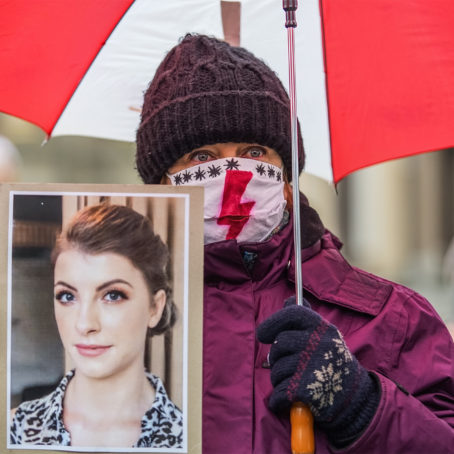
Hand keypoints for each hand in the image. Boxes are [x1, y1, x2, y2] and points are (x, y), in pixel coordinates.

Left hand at [257, 298, 378, 445]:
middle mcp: (318, 343)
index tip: (263, 334)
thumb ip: (306, 318)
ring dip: (280, 379)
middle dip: (277, 357)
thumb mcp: (325, 336)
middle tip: (287, 365)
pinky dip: (279, 400)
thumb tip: (288, 299)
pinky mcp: (305, 389)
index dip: (272, 322)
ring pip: (276, 369)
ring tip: (295, 382)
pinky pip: (278, 392)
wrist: (355, 399)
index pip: (292, 313)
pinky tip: (290, 399)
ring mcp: (312, 366)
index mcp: (323, 328)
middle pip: (279, 344)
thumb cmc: (333, 362)